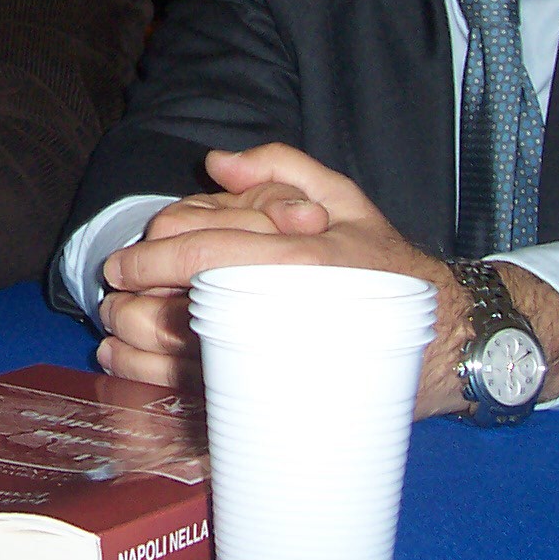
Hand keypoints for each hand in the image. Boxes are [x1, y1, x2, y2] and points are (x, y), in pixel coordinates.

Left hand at [97, 143, 452, 406]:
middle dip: (136, 300)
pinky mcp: (279, 395)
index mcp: (296, 256)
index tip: (121, 264)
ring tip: (118, 328)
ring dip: (136, 344)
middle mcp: (284, 309)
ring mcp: (280, 360)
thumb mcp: (344, 197)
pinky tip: (134, 365)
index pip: (206, 253)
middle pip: (185, 307)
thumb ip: (281, 167)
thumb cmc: (386, 263)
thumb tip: (215, 163)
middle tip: (115, 291)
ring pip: (185, 358)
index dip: (153, 258)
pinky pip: (202, 396)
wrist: (444, 338)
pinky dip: (157, 381)